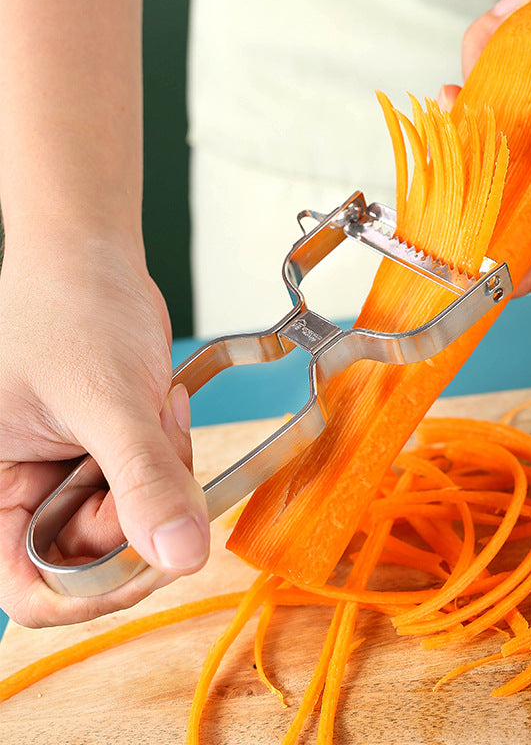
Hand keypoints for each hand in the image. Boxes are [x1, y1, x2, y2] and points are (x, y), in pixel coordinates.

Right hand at [0, 236, 207, 626]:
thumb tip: (179, 556)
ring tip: (155, 406)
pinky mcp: (110, 454)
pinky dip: (171, 451)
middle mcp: (27, 491)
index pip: (31, 589)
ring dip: (164, 469)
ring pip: (139, 518)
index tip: (152, 561)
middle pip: (99, 556)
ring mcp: (73, 474)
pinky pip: (157, 482)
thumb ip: (142, 479)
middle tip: (157, 438)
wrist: (92, 261)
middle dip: (144, 505)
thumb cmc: (70, 309)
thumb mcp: (105, 398)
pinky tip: (161, 402)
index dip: (92, 592)